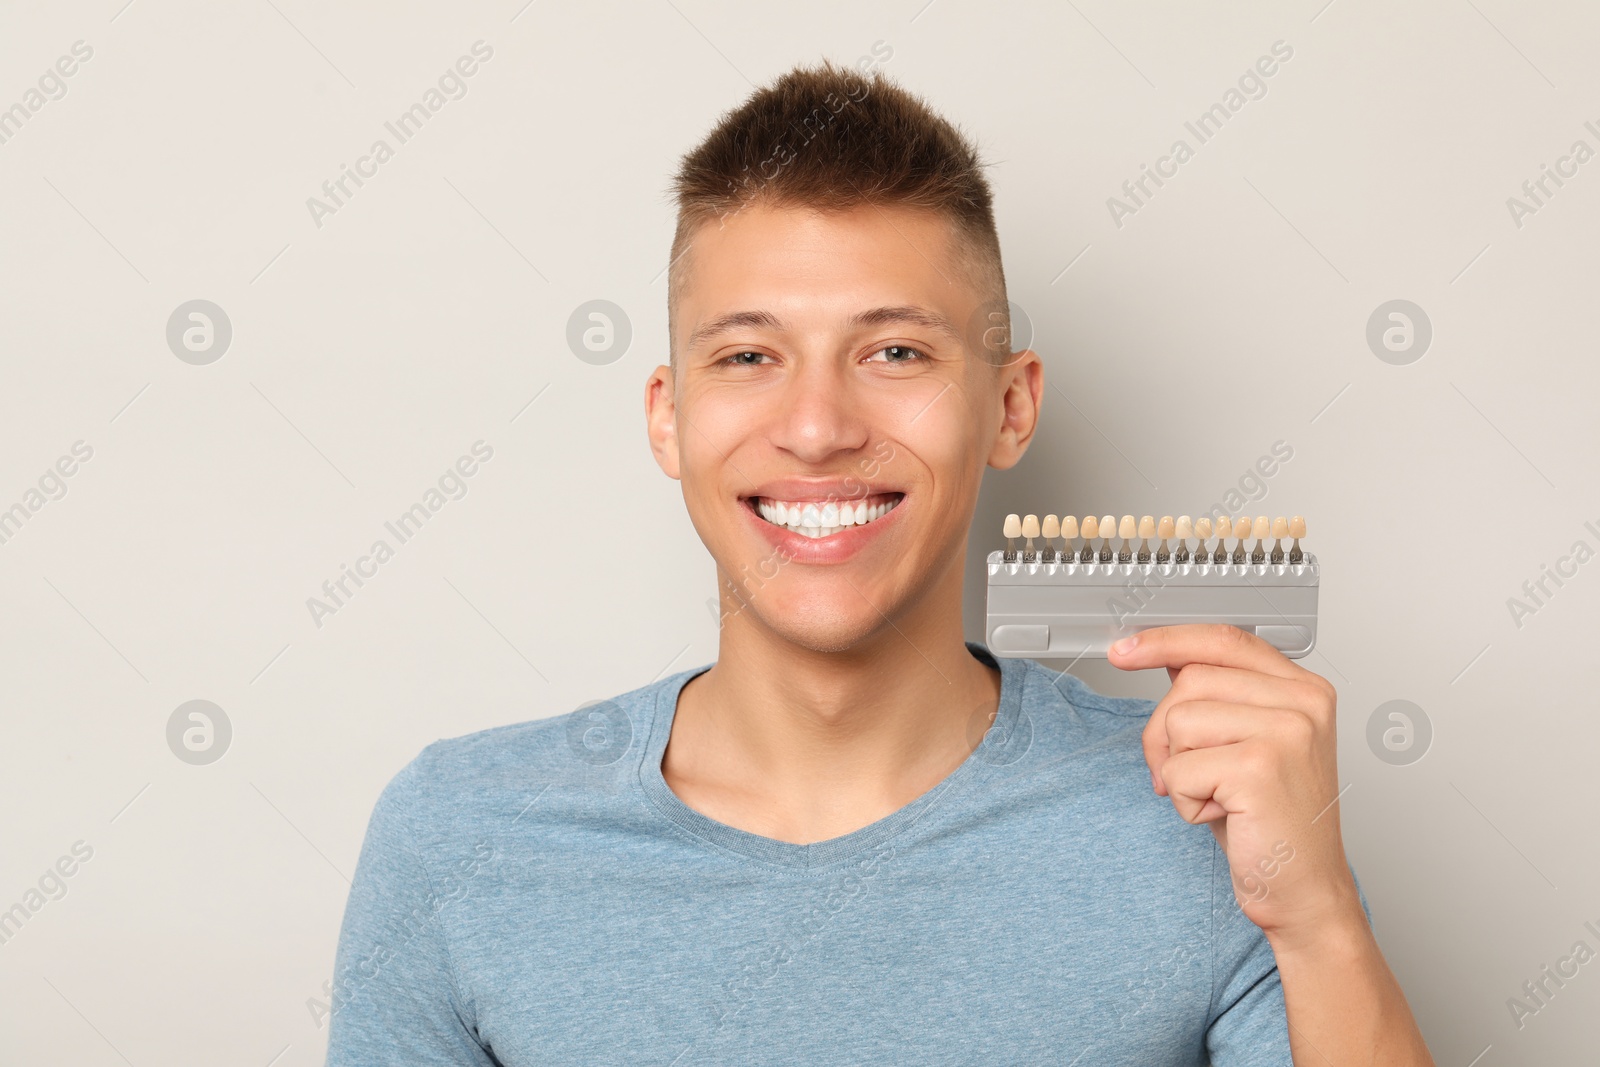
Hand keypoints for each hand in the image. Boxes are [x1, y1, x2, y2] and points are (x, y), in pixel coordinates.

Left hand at [1109, 624, 1364, 945]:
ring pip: (1179, 721)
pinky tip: (1222, 814)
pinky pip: (1180, 767)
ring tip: (1217, 796)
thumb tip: (1169, 657)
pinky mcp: (1260, 767)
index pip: (1222, 640)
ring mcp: (1286, 731)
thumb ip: (1219, 697)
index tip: (1124, 650)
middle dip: (1166, 731)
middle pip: (1190, 680)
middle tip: (1186, 775)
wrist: (1304, 890)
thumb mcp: (1246, 744)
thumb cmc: (1272, 822)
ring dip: (1179, 769)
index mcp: (1304, 690)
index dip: (1166, 640)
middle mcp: (1304, 703)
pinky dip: (1185, 799)